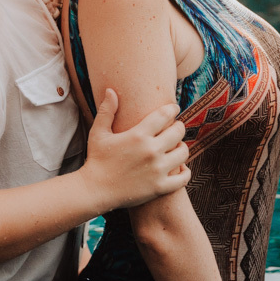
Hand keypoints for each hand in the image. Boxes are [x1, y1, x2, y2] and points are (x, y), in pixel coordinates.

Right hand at [81, 89, 189, 210]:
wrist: (94, 190)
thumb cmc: (96, 159)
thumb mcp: (99, 133)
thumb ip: (107, 110)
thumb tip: (110, 89)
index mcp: (138, 135)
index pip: (165, 114)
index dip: (172, 109)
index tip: (174, 108)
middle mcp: (151, 151)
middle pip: (178, 132)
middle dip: (178, 127)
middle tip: (175, 128)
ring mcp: (157, 170)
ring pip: (184, 152)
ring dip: (182, 147)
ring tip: (176, 147)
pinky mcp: (160, 187)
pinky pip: (184, 177)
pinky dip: (184, 171)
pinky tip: (179, 167)